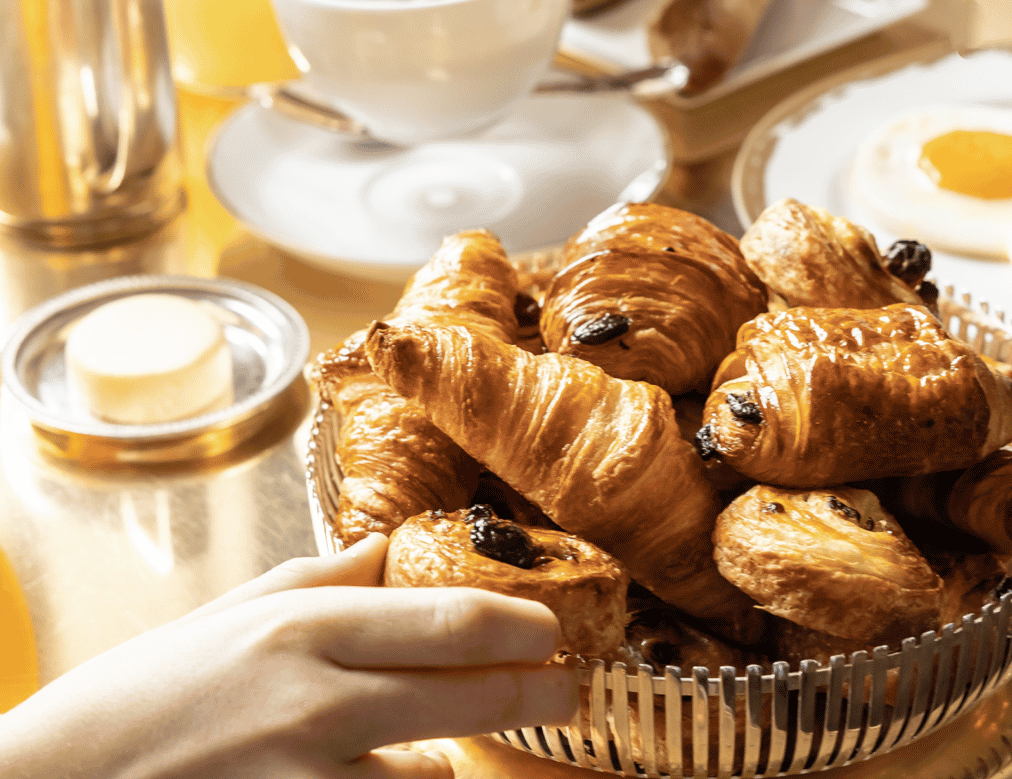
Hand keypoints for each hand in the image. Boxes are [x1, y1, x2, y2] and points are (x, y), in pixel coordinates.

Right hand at [0, 533, 576, 778]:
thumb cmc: (150, 690)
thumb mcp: (236, 610)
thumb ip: (327, 577)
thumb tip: (395, 547)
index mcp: (306, 628)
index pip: (451, 619)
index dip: (523, 626)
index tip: (557, 628)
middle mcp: (317, 702)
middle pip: (470, 696)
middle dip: (538, 694)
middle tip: (569, 689)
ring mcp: (307, 777)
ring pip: (438, 775)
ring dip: (459, 757)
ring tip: (451, 737)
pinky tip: (392, 769)